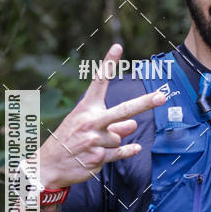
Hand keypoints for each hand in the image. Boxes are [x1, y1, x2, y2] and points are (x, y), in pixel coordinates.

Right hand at [39, 43, 165, 188]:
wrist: (49, 164)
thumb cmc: (69, 140)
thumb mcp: (85, 125)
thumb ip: (112, 123)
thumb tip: (133, 124)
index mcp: (86, 108)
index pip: (99, 82)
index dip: (109, 64)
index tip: (118, 47)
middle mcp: (91, 121)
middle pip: (123, 110)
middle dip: (144, 103)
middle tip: (161, 97)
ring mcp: (95, 140)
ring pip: (119, 137)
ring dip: (112, 141)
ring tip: (94, 145)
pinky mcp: (98, 157)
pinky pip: (120, 152)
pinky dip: (127, 150)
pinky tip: (135, 148)